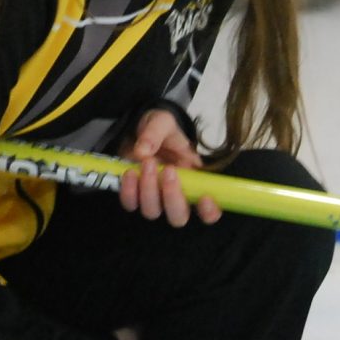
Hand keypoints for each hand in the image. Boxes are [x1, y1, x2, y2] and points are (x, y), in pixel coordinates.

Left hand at [117, 109, 220, 225]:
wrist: (139, 128)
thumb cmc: (161, 129)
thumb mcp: (163, 123)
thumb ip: (155, 133)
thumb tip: (143, 151)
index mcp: (196, 183)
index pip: (210, 212)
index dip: (210, 212)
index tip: (205, 197)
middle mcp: (177, 196)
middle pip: (178, 217)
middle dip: (173, 198)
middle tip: (168, 170)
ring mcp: (155, 199)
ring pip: (153, 212)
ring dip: (149, 190)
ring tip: (146, 162)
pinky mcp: (134, 196)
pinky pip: (130, 204)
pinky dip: (128, 191)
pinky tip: (129, 172)